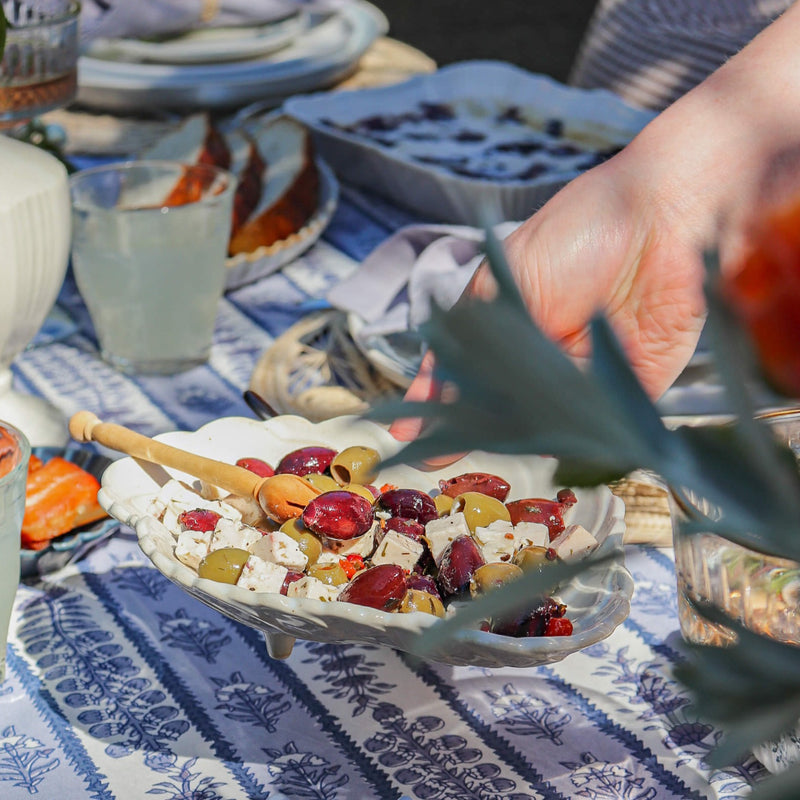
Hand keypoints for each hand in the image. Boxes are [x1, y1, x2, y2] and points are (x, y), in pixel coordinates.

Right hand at [389, 155, 707, 447]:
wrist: (662, 215)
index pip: (465, 373)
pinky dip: (568, 437)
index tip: (407, 434)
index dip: (435, 404)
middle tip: (437, 456)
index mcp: (511, 324)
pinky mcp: (630, 387)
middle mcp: (543, 353)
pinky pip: (594, 426)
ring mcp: (584, 373)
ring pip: (541, 421)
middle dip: (471, 430)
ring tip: (485, 441)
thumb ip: (473, 341)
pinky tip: (542, 440)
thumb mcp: (505, 283)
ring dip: (514, 436)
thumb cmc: (577, 232)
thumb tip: (434, 392)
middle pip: (499, 405)